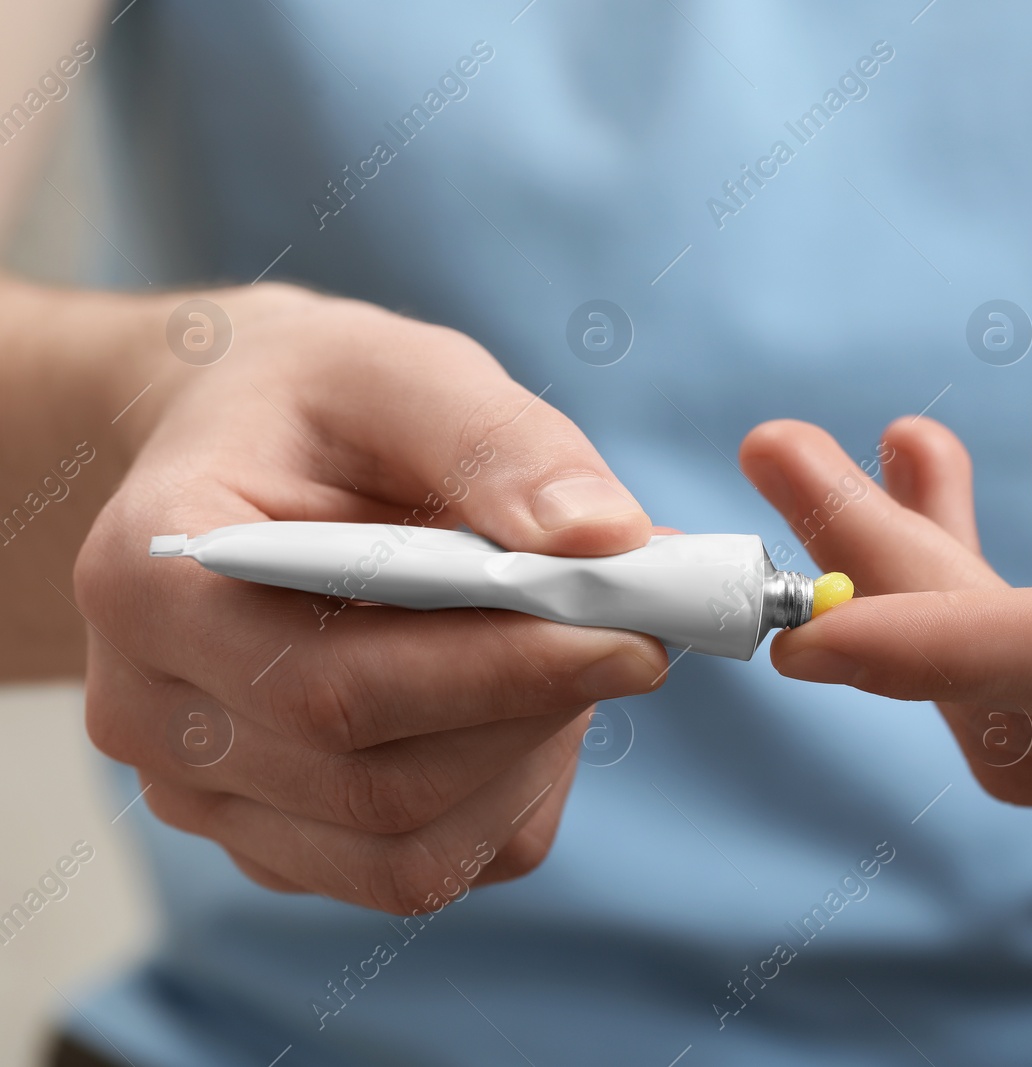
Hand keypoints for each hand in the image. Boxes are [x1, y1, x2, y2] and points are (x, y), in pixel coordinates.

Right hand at [76, 283, 665, 911]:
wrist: (243, 455)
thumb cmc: (320, 408)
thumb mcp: (400, 372)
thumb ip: (498, 442)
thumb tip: (606, 536)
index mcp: (149, 578)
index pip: (331, 684)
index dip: (498, 672)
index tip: (634, 634)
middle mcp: (150, 714)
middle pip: (375, 782)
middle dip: (535, 713)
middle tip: (643, 637)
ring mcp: (205, 795)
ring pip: (405, 850)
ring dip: (527, 760)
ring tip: (573, 656)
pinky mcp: (274, 839)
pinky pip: (420, 868)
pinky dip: (504, 796)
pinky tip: (523, 705)